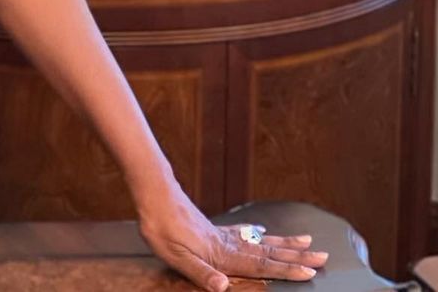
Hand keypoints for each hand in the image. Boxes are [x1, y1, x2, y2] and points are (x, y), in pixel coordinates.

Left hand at [137, 181, 328, 290]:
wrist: (153, 195)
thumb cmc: (161, 227)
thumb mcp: (175, 256)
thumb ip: (201, 273)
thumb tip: (223, 287)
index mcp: (223, 255)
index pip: (261, 265)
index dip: (286, 270)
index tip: (311, 272)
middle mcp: (229, 243)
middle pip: (269, 251)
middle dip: (297, 256)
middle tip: (323, 256)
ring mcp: (223, 234)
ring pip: (261, 240)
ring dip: (285, 244)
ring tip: (306, 242)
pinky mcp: (214, 228)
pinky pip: (245, 233)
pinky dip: (260, 234)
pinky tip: (264, 233)